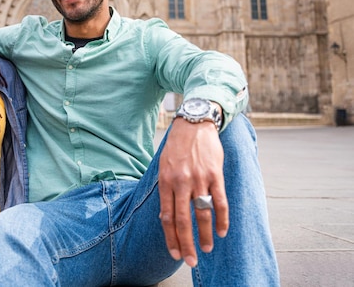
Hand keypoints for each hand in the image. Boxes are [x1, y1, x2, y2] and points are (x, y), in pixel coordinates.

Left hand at [157, 118, 227, 267]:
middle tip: (191, 261)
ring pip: (202, 214)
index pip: (166, 216)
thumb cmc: (177, 147)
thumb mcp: (163, 166)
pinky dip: (222, 219)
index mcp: (165, 181)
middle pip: (183, 220)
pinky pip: (220, 201)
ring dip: (205, 235)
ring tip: (207, 248)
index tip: (174, 253)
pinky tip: (222, 231)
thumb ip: (166, 190)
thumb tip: (166, 216)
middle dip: (186, 244)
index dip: (170, 237)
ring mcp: (199, 179)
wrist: (194, 124)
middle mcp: (181, 182)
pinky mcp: (215, 175)